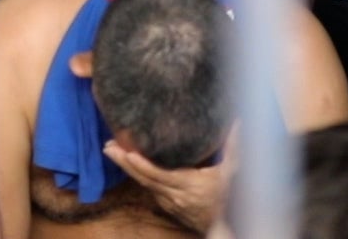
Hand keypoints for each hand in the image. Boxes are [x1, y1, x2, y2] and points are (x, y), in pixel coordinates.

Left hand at [103, 128, 237, 233]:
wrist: (222, 226)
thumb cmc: (227, 198)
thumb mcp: (232, 173)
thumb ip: (233, 148)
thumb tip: (239, 122)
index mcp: (188, 184)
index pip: (160, 175)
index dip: (143, 165)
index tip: (128, 153)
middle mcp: (173, 194)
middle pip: (145, 178)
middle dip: (125, 162)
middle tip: (108, 146)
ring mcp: (167, 201)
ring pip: (143, 183)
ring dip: (126, 167)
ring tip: (111, 150)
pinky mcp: (165, 204)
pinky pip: (147, 187)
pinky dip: (136, 174)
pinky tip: (127, 162)